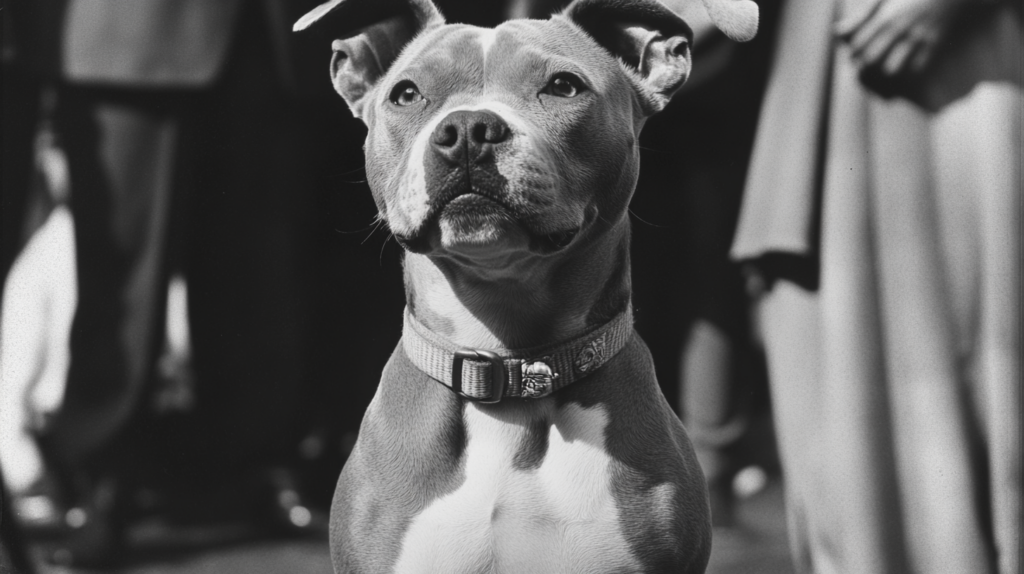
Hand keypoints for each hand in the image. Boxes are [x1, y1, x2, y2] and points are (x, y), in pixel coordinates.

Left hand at [835, 0, 980, 78]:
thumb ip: (861, 17)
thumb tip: (836, 32)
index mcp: (884, 18)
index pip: (857, 46)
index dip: (853, 53)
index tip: (857, 55)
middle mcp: (898, 29)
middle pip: (870, 59)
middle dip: (866, 65)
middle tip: (869, 65)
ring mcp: (916, 37)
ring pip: (891, 68)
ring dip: (887, 71)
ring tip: (887, 68)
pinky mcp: (934, 43)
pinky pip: (917, 67)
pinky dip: (910, 70)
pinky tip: (908, 66)